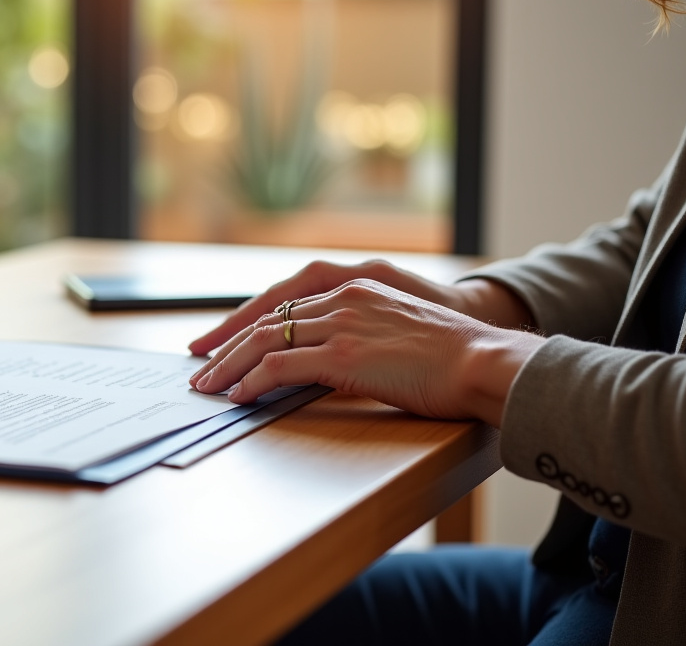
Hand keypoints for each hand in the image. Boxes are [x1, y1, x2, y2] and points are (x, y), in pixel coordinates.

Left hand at [188, 259, 533, 357]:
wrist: (486, 362)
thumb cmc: (454, 361)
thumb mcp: (400, 336)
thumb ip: (363, 339)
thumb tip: (331, 365)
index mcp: (357, 289)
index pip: (285, 306)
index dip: (248, 325)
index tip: (223, 344)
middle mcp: (344, 298)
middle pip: (267, 319)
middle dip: (227, 345)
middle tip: (199, 367)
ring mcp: (343, 324)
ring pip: (265, 340)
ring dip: (229, 366)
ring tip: (207, 387)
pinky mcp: (345, 354)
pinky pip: (280, 365)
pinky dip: (251, 381)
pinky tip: (237, 397)